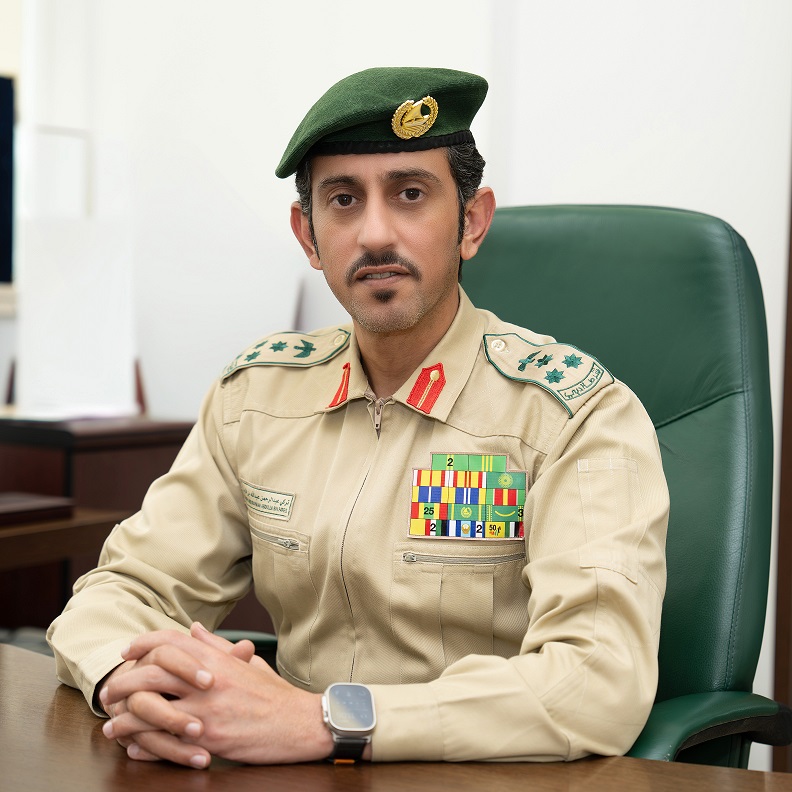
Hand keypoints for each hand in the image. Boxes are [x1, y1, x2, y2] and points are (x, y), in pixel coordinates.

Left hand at [102, 623, 332, 766]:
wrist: (298, 723)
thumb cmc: (273, 694)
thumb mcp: (246, 662)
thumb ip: (216, 646)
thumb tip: (193, 628)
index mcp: (216, 659)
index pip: (171, 641)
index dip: (144, 643)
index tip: (126, 651)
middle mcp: (208, 679)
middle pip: (152, 672)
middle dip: (124, 682)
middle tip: (111, 692)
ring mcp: (207, 709)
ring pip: (152, 709)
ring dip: (126, 718)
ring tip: (113, 726)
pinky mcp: (209, 738)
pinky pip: (165, 741)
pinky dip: (144, 745)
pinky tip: (133, 748)